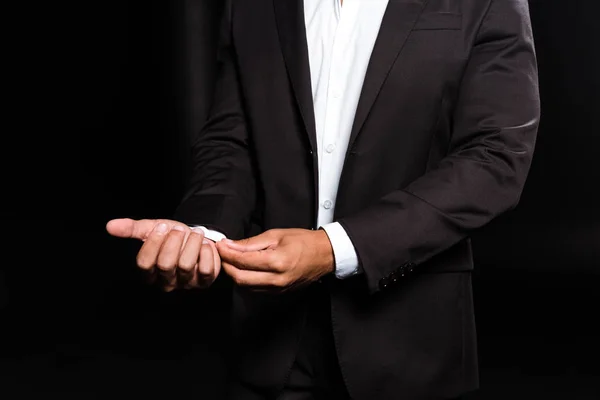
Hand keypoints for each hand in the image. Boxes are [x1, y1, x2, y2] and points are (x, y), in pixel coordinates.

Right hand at [106, 218, 220, 290]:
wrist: (197, 237)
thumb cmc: (172, 236)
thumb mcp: (152, 229)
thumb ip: (132, 229)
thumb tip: (110, 226)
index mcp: (149, 272)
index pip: (144, 263)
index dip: (153, 243)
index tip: (162, 226)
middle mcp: (166, 282)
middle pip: (165, 264)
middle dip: (173, 241)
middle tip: (179, 229)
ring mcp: (186, 283)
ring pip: (186, 265)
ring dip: (192, 243)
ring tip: (195, 233)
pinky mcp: (205, 281)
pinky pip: (207, 269)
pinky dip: (207, 253)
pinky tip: (205, 244)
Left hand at [216, 228, 334, 292]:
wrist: (324, 255)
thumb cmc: (304, 242)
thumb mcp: (276, 235)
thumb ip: (251, 243)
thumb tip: (230, 245)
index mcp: (277, 262)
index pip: (242, 261)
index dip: (227, 253)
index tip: (220, 245)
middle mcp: (276, 279)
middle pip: (239, 278)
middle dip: (226, 265)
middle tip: (223, 253)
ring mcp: (278, 289)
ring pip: (245, 287)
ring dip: (234, 274)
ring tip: (232, 260)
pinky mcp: (278, 293)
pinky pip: (254, 290)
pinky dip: (245, 280)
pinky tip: (244, 269)